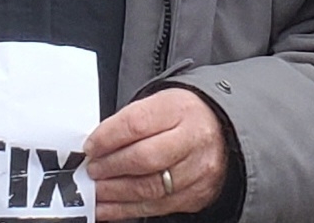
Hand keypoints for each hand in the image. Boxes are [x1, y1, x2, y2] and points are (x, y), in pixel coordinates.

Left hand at [83, 87, 228, 218]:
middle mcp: (193, 140)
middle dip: (111, 167)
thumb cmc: (184, 116)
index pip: (136, 124)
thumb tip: (97, 146)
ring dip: (116, 193)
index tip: (90, 147)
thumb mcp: (159, 104)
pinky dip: (129, 209)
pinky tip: (111, 207)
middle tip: (92, 170)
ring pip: (151, 188)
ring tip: (96, 192)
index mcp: (178, 110)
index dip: (107, 138)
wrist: (223, 130)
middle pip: (144, 159)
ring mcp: (198, 170)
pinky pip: (158, 207)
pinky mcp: (198, 195)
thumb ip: (129, 123)